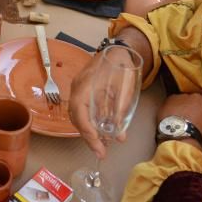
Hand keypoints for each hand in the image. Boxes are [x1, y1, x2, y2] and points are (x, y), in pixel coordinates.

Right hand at [69, 28, 148, 158]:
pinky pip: (83, 110)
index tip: (97, 145)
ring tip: (102, 145)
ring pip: (79, 116)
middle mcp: (77, 88)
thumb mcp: (125, 88)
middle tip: (101, 153)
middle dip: (88, 137)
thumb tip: (119, 135)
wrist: (118, 48)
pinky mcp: (83, 91)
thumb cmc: (121, 65)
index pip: (79, 113)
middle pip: (77, 117)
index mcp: (84, 86)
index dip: (86, 131)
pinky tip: (102, 131)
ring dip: (89, 131)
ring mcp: (79, 89)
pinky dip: (91, 123)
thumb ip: (120, 111)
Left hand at [157, 93, 201, 151]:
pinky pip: (172, 103)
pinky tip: (171, 119)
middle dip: (196, 109)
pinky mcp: (170, 99)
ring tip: (180, 121)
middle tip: (192, 121)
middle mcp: (198, 97)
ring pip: (184, 101)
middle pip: (197, 102)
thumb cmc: (200, 138)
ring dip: (183, 108)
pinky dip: (172, 109)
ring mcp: (183, 97)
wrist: (181, 137)